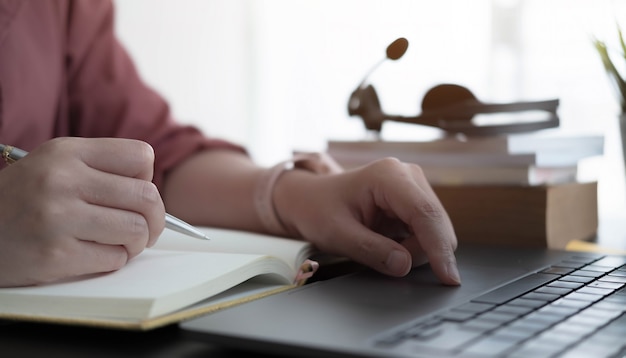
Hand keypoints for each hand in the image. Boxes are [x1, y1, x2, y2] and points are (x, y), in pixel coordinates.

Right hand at [0, 137, 164, 286]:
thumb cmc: (24, 199)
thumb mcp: (55, 165)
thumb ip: (101, 169)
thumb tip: (154, 196)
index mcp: (66, 152)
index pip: (141, 156)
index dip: (147, 178)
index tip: (136, 193)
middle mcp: (62, 180)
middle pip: (147, 197)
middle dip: (155, 218)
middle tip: (147, 228)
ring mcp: (58, 218)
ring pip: (136, 230)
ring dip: (136, 242)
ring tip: (121, 242)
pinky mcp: (55, 255)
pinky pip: (114, 259)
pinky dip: (113, 260)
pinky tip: (94, 254)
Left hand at [275, 157, 460, 284]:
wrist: (310, 200)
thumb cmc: (319, 209)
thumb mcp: (337, 234)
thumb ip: (370, 250)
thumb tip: (404, 265)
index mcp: (388, 176)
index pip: (424, 213)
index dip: (439, 247)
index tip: (447, 276)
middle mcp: (408, 176)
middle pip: (436, 224)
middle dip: (420, 251)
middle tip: (383, 258)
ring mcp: (414, 188)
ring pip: (435, 231)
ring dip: (414, 250)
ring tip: (378, 245)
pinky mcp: (415, 202)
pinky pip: (427, 233)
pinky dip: (412, 246)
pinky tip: (388, 243)